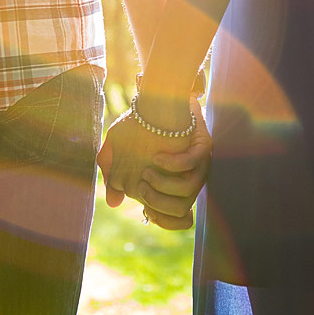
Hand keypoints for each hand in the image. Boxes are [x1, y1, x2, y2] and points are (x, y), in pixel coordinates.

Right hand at [96, 100, 210, 229]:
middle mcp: (187, 177)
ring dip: (164, 185)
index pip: (174, 217)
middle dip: (158, 203)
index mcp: (172, 184)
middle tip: (141, 186)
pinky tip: (157, 156)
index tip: (144, 209)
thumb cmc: (137, 123)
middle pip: (180, 209)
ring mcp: (197, 163)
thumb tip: (114, 203)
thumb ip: (111, 174)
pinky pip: (192, 163)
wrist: (156, 95)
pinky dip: (173, 164)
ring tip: (147, 171)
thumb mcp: (116, 147)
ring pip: (188, 190)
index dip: (160, 219)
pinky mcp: (202, 146)